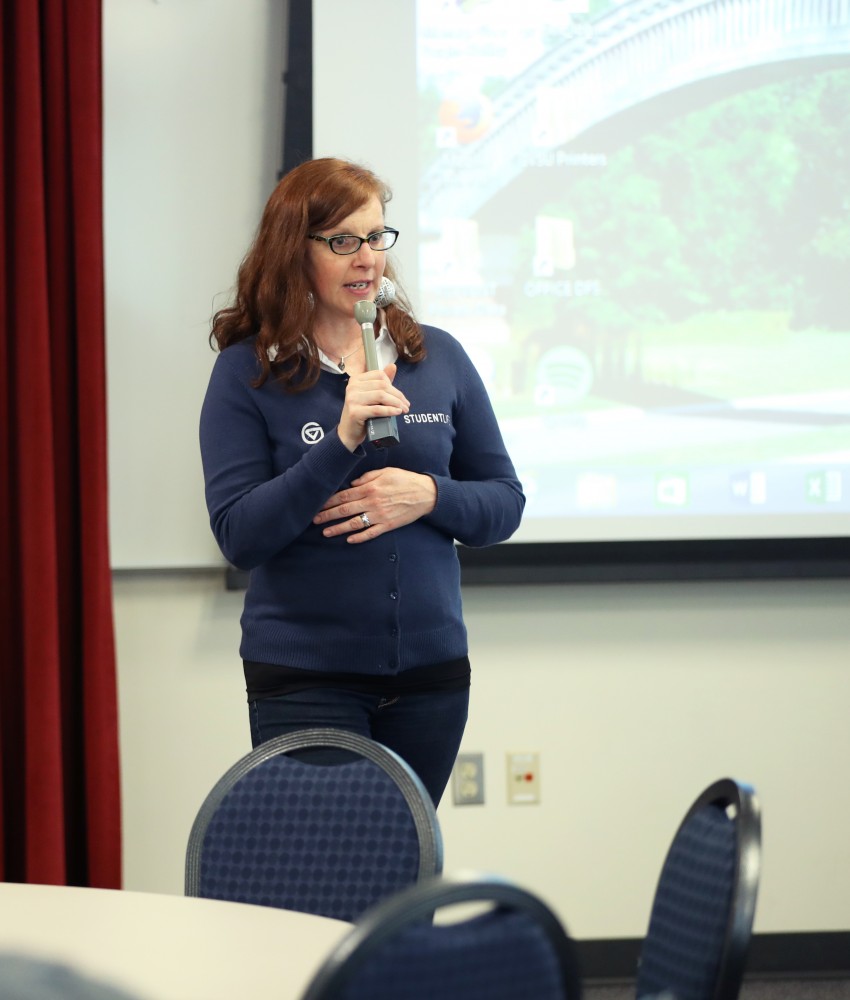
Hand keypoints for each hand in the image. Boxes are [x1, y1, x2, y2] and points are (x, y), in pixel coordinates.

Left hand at [314, 467, 437, 543]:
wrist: (425, 493)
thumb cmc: (405, 480)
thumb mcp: (385, 472)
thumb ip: (367, 477)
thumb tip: (351, 484)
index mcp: (370, 488)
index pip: (344, 495)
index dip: (329, 501)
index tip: (318, 505)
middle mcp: (372, 502)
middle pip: (345, 510)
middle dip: (328, 515)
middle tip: (314, 520)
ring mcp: (380, 515)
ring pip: (355, 523)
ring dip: (339, 528)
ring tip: (326, 532)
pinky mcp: (388, 525)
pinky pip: (371, 533)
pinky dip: (360, 537)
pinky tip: (349, 540)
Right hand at [337, 363, 408, 451]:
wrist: (348, 432)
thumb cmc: (361, 413)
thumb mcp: (371, 396)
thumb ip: (381, 382)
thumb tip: (393, 366)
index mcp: (356, 380)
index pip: (380, 376)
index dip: (393, 385)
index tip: (401, 397)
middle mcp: (352, 387)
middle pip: (382, 385)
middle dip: (397, 396)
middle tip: (406, 405)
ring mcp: (352, 399)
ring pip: (381, 396)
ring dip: (396, 403)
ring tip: (403, 410)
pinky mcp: (355, 412)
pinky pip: (377, 409)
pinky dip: (389, 410)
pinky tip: (397, 412)